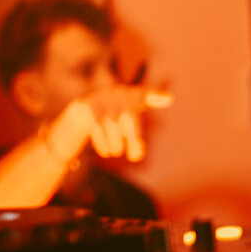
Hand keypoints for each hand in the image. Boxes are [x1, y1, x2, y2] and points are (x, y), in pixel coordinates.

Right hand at [46, 87, 172, 164]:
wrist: (80, 113)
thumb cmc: (111, 123)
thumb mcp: (125, 128)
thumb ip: (135, 141)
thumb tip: (136, 156)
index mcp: (129, 96)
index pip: (143, 96)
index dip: (155, 97)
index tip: (170, 100)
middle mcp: (115, 93)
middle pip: (128, 117)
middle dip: (132, 138)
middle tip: (135, 158)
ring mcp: (99, 98)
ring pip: (112, 124)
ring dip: (115, 143)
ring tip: (116, 152)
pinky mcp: (85, 106)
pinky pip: (96, 127)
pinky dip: (102, 143)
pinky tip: (106, 152)